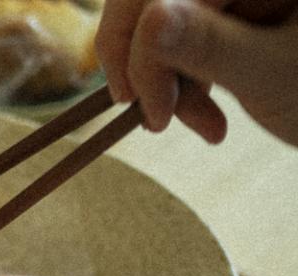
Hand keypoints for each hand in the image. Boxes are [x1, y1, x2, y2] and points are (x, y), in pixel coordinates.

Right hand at [97, 0, 297, 145]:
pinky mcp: (232, 9)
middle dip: (148, 61)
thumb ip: (209, 44)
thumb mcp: (272, 72)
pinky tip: (208, 112)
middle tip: (157, 118)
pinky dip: (183, 77)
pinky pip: (179, 32)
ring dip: (166, 79)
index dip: (143, 47)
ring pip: (160, 20)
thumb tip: (149, 21)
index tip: (145, 108)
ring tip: (203, 124)